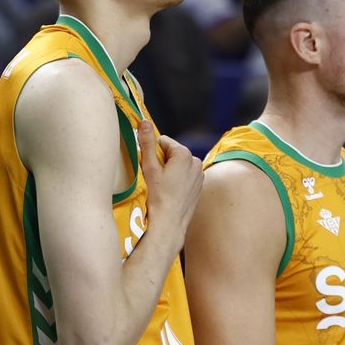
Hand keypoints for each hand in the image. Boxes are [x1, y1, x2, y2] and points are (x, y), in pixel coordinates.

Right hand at [138, 118, 202, 234]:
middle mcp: (196, 161)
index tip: (150, 166)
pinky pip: (186, 175)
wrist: (170, 223)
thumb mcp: (149, 167)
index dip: (153, 151)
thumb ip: (147, 143)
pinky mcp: (199, 185)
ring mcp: (199, 174)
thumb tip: (144, 121)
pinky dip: (178, 180)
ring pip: (179, 164)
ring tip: (163, 186)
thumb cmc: (158, 196)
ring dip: (170, 170)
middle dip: (163, 161)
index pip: (163, 141)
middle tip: (155, 177)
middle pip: (172, 152)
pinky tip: (171, 192)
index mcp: (184, 154)